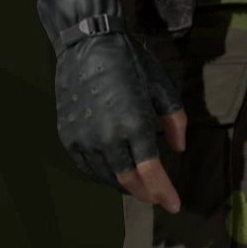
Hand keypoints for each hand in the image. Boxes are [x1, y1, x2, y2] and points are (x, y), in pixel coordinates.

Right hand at [48, 0, 186, 200]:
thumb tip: (178, 149)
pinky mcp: (68, 136)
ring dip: (126, 185)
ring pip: (107, 177)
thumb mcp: (162, 86)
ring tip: (139, 183)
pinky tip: (115, 171)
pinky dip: (104, 174)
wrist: (86, 42)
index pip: (151, 173)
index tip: (175, 205)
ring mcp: (83, 138)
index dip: (164, 193)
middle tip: (158, 196)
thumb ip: (175, 121)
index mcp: (133, 123)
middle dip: (147, 193)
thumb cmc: (128, 61)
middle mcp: (106, 136)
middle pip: (128, 182)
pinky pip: (87, 167)